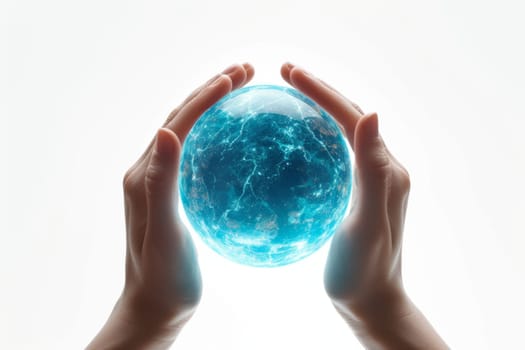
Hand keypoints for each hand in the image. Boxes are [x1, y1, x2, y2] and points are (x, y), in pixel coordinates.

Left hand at [88, 63, 253, 348]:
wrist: (155, 305)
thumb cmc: (163, 276)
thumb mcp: (165, 232)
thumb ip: (162, 182)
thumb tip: (166, 130)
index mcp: (144, 175)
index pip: (176, 124)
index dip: (205, 97)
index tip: (235, 77)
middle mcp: (150, 172)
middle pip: (181, 119)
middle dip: (211, 90)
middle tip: (246, 71)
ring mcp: (162, 182)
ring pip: (189, 133)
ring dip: (214, 107)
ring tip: (244, 90)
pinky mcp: (175, 195)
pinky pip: (198, 155)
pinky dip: (218, 136)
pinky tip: (243, 140)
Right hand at [281, 63, 446, 348]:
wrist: (372, 301)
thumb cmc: (364, 271)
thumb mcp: (366, 224)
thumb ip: (371, 171)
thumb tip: (372, 113)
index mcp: (385, 170)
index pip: (352, 117)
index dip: (322, 91)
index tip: (289, 72)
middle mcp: (381, 169)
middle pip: (349, 117)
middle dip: (319, 91)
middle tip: (284, 73)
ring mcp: (368, 181)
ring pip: (341, 133)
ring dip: (316, 110)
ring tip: (285, 97)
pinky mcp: (355, 194)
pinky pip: (332, 157)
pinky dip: (312, 140)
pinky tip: (287, 146)